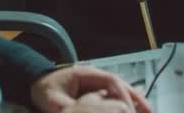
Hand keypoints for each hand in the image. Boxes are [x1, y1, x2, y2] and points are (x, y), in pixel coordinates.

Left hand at [30, 66, 150, 112]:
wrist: (35, 83)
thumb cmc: (44, 88)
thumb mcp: (53, 101)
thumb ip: (68, 108)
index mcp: (86, 74)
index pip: (111, 81)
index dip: (122, 94)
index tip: (128, 108)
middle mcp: (95, 77)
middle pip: (120, 84)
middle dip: (135, 97)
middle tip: (148, 110)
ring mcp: (96, 83)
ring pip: (120, 90)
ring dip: (134, 100)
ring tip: (147, 111)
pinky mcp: (94, 92)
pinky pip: (113, 96)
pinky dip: (124, 103)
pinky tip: (134, 111)